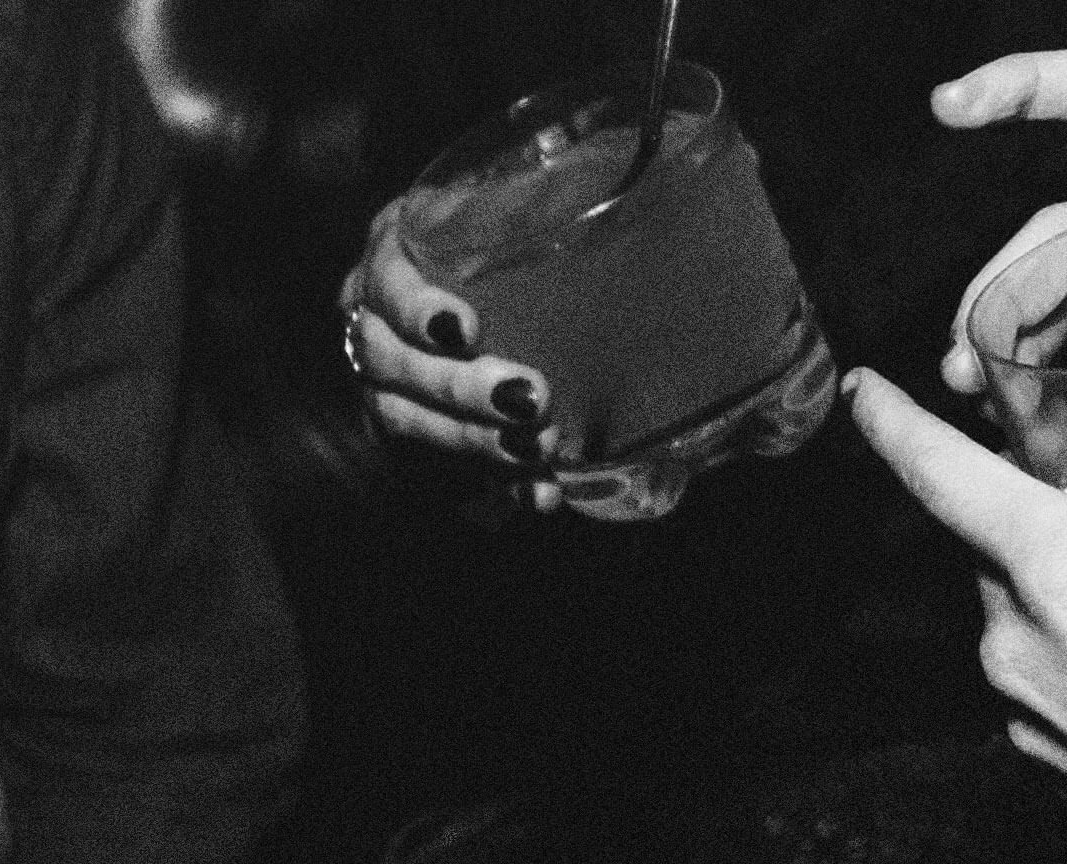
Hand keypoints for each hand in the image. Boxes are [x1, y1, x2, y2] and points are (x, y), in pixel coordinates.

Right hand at [341, 198, 563, 510]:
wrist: (514, 313)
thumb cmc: (527, 247)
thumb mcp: (537, 212)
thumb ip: (579, 202)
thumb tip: (689, 164)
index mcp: (400, 252)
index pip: (385, 279)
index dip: (416, 307)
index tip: (465, 328)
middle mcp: (377, 319)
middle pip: (390, 363)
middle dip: (459, 389)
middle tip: (532, 400)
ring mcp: (386, 384)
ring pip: (403, 421)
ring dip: (472, 442)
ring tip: (540, 449)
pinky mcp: (412, 438)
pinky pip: (436, 474)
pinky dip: (493, 488)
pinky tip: (540, 495)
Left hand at [849, 366, 1066, 863]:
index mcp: (1062, 569)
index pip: (939, 474)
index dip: (895, 423)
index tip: (862, 389)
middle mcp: (1016, 642)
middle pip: (998, 543)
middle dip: (1045, 507)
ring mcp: (1025, 717)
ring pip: (1023, 618)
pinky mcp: (1048, 774)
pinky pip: (1045, 686)